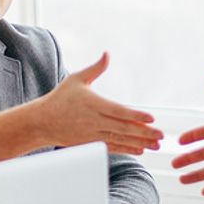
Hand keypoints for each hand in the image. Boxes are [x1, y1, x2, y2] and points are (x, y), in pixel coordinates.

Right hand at [33, 52, 163, 154]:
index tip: (151, 118)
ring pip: (120, 139)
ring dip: (139, 142)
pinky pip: (112, 147)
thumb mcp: (76, 79)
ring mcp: (92, 134)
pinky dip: (127, 149)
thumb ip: (95, 68)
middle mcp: (94, 121)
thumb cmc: (60, 98)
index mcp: (93, 104)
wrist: (42, 122)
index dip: (135, 115)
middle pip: (123, 128)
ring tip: (156, 144)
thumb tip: (107, 54)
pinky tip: (140, 149)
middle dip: (144, 133)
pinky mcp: (90, 144)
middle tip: (162, 134)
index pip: (118, 111)